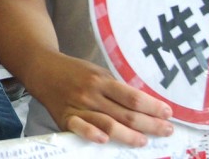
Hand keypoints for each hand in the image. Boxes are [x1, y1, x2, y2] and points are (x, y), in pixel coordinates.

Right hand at [31, 53, 173, 145]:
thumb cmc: (74, 71)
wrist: (41, 68)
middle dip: (150, 124)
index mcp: (101, 80)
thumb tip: (143, 105)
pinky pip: (79, 128)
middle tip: (167, 130)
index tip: (168, 113)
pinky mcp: (65, 118)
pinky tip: (104, 140)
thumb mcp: (97, 71)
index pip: (133, 97)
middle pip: (126, 114)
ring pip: (108, 124)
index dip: (153, 107)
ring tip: (145, 140)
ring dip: (130, 135)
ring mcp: (77, 107)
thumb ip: (116, 88)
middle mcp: (91, 94)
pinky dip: (91, 134)